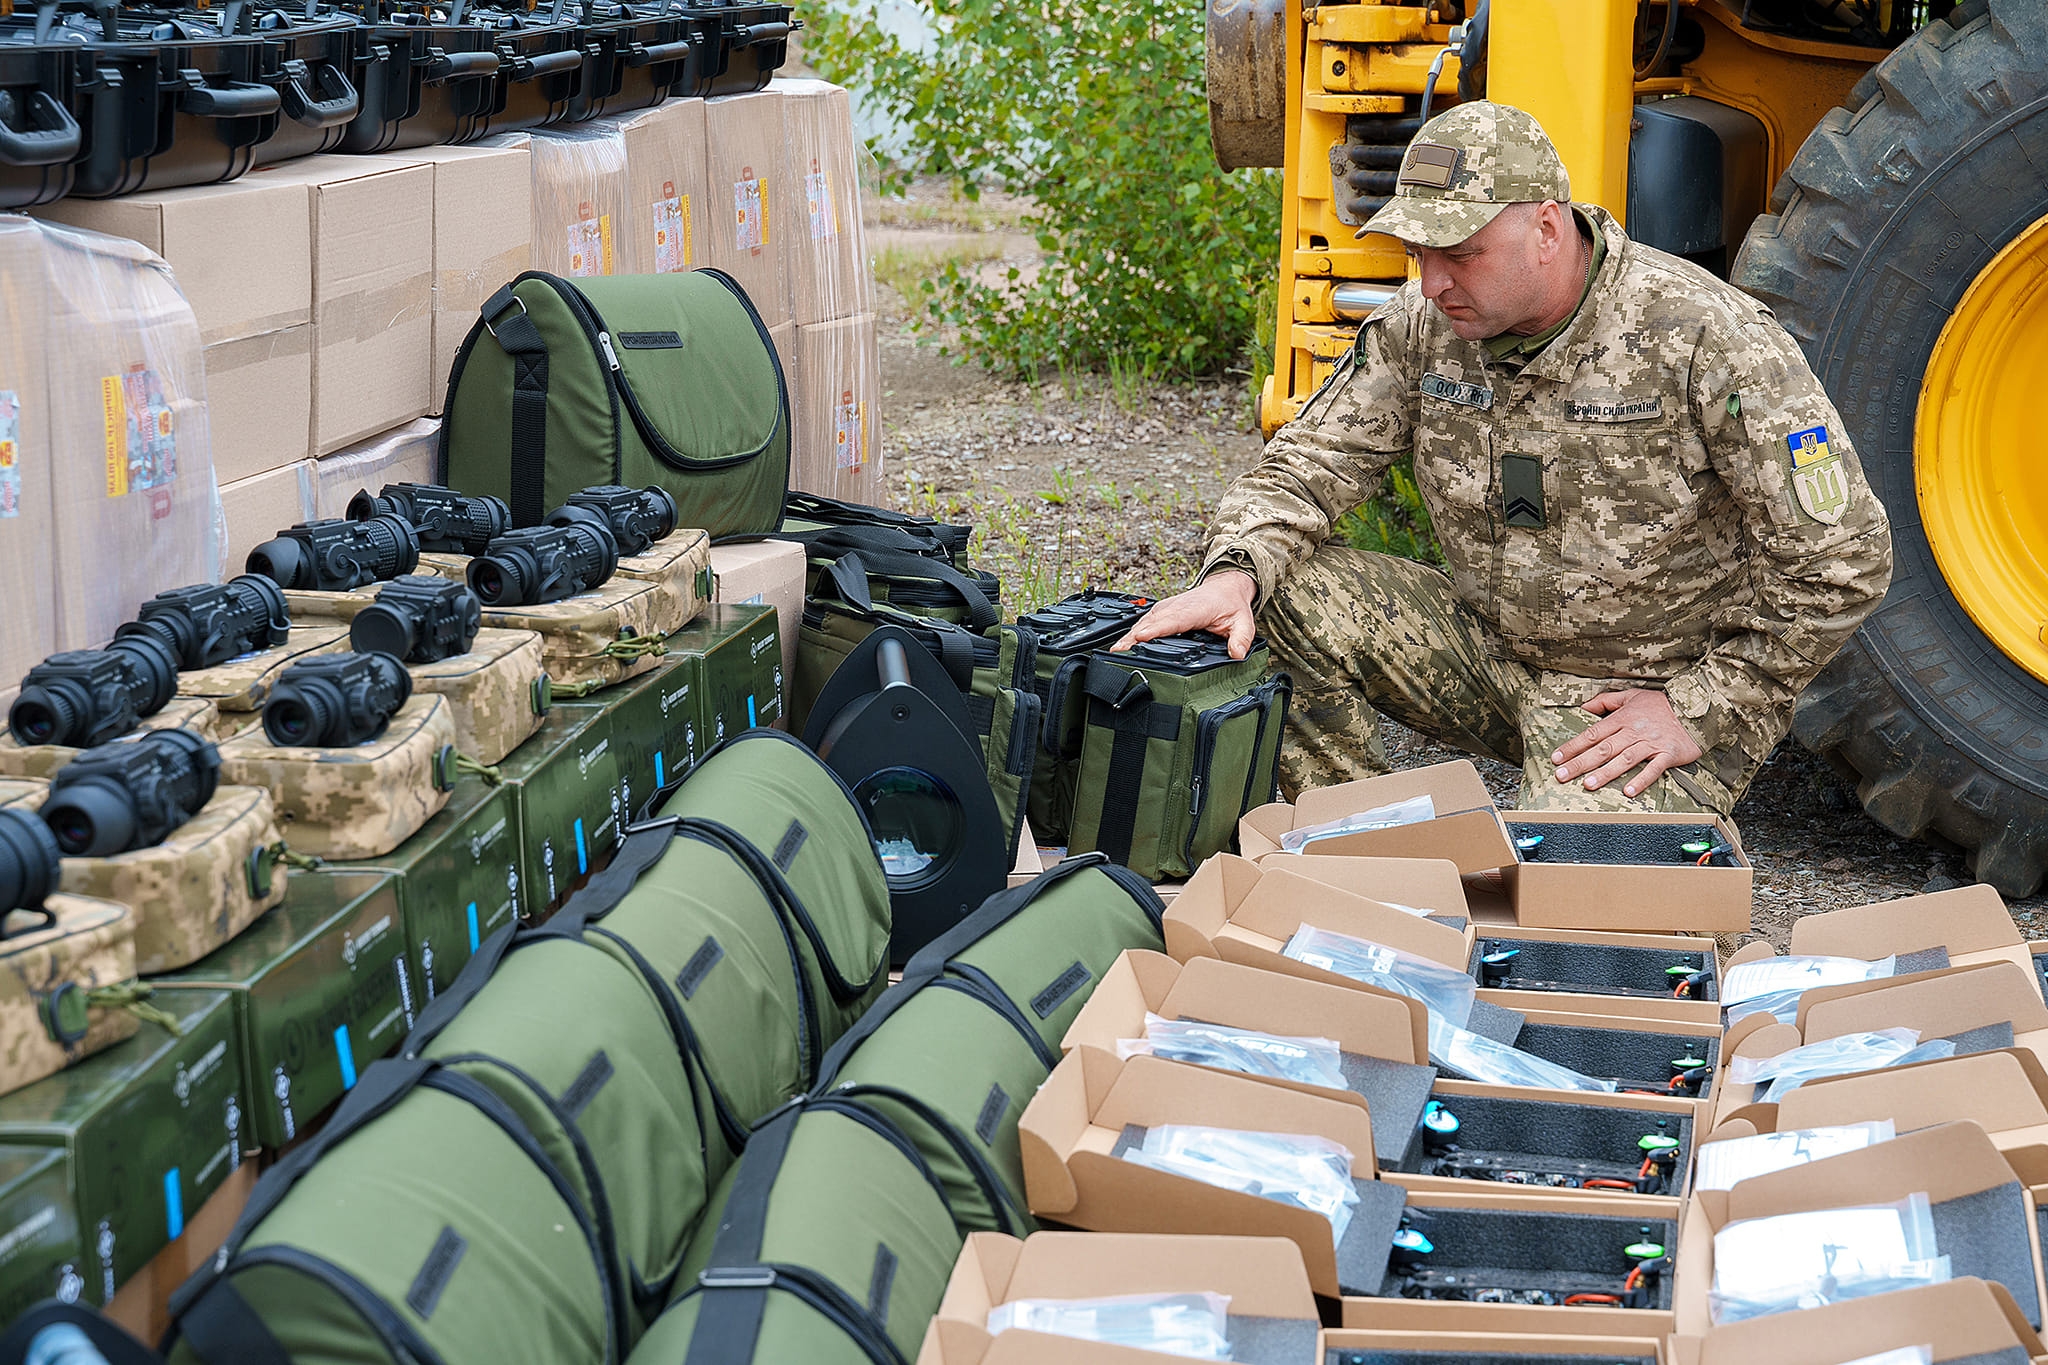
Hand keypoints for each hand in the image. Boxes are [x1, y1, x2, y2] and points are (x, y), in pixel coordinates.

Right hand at [1112, 570, 1257, 658]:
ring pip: (1143, 622)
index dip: (1156, 629)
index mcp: (1194, 609)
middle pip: (1151, 622)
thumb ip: (1241, 639)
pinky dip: (1132, 633)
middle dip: (1134, 637)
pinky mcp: (1160, 612)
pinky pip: (1143, 622)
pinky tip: (1123, 646)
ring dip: (1129, 636)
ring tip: (1116, 652)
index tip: (1141, 638)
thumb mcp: (1243, 622)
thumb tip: (1237, 654)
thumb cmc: (1231, 604)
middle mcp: (1176, 607)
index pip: (1173, 620)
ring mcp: (1165, 608)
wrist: (1225, 587)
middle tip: (1119, 653)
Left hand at [1552, 689, 1704, 797]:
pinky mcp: (1668, 754)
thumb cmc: (1661, 705)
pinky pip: (1654, 768)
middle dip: (1580, 762)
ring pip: (1625, 759)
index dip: (1573, 746)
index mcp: (1623, 718)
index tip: (1556, 758)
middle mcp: (1634, 731)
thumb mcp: (1632, 696)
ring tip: (1588, 784)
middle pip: (1603, 748)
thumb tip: (1584, 706)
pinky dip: (1642, 780)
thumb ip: (1607, 701)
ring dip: (1606, 772)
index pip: (1592, 734)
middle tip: (1561, 775)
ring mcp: (1651, 743)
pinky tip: (1629, 792)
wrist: (1696, 709)